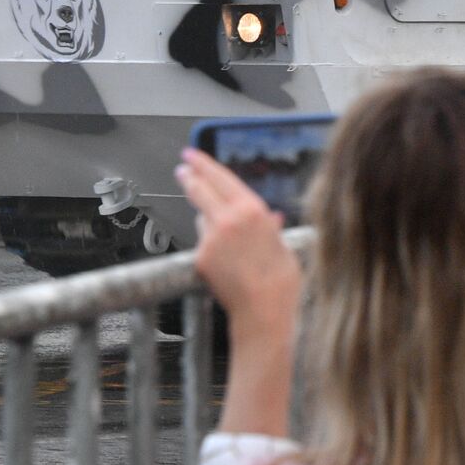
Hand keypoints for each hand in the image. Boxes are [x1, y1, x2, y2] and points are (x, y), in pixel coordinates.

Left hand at [175, 148, 301, 338]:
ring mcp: (210, 238)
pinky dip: (210, 245)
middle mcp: (228, 218)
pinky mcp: (200, 257)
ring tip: (228, 240)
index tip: (192, 155)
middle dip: (189, 176)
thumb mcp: (282, 244)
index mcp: (252, 209)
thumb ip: (270, 227)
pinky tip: (225, 260)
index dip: (203, 163)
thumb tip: (271, 218)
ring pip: (202, 218)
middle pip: (200, 189)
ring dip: (208, 220)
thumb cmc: (280, 279)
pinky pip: (203, 243)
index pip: (221, 177)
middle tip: (182, 168)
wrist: (263, 309)